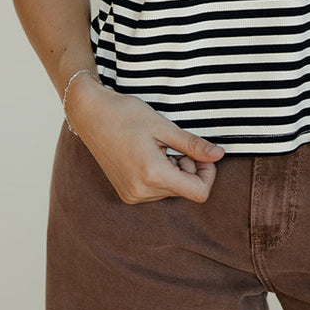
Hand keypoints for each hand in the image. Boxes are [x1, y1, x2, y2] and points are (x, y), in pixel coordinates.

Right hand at [69, 78, 224, 203]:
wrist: (90, 114)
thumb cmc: (125, 114)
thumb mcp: (163, 126)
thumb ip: (193, 145)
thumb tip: (219, 155)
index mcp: (153, 175)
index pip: (199, 193)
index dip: (208, 173)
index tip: (201, 153)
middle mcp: (141, 192)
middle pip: (185, 190)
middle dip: (188, 168)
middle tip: (174, 143)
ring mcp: (132, 195)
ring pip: (171, 190)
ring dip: (174, 170)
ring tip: (157, 146)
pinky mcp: (126, 193)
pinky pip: (156, 190)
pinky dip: (160, 174)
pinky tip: (147, 154)